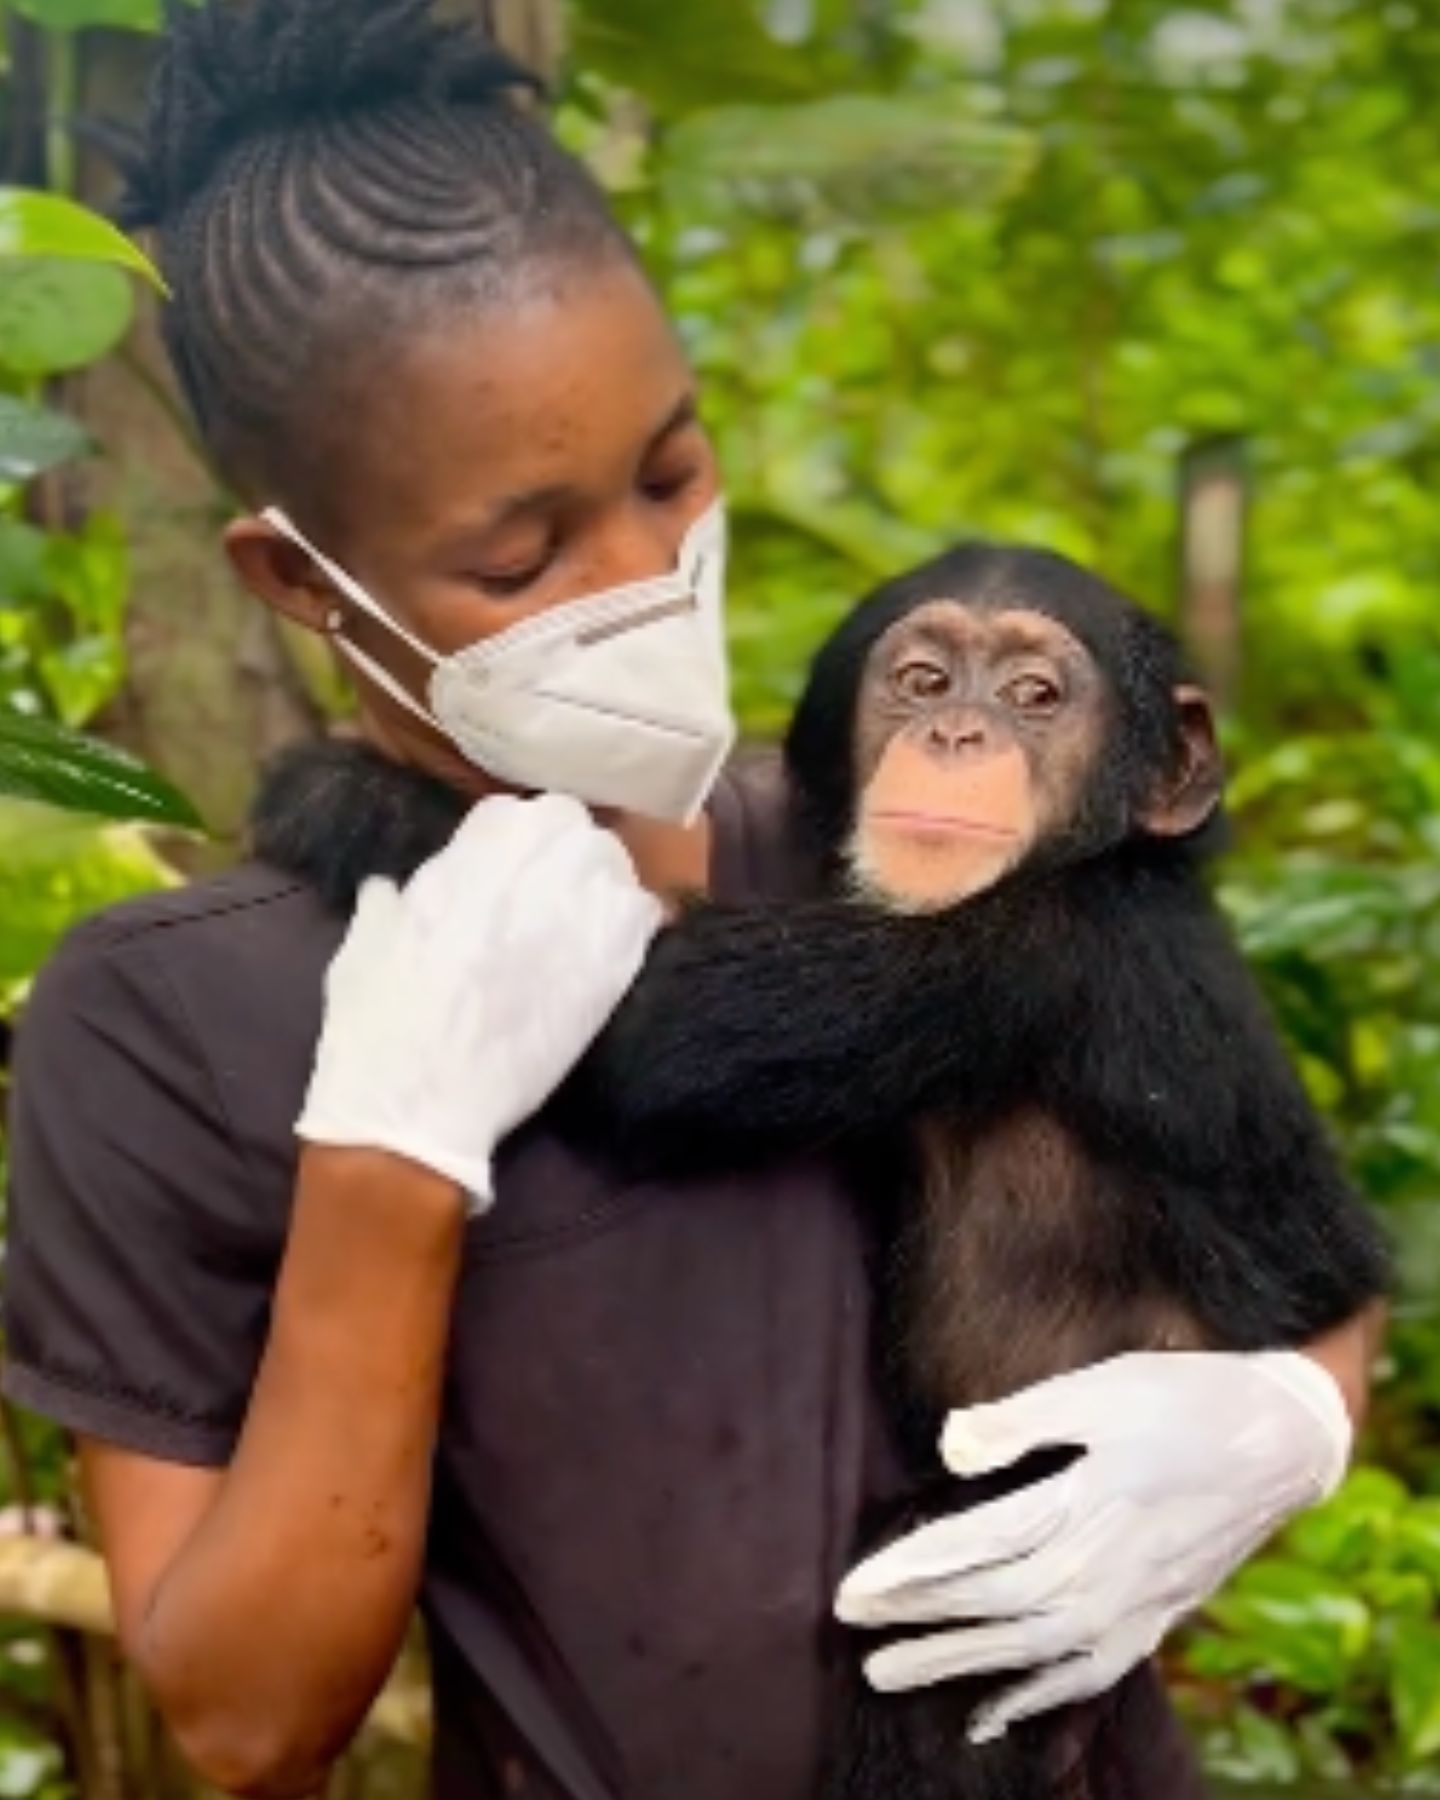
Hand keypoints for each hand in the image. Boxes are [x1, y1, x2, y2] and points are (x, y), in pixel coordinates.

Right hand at [297, 793, 662, 1211]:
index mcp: (466, 857)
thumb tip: (390, 889)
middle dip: (562, 850)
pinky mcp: (609, 966)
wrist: (416, 1102)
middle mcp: (528, 868)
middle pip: (569, 824)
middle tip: (550, 892)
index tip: (507, 871)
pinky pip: (642, 915)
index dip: (512, 843)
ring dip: (600, 882)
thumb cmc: (376, 1025)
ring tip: (584, 919)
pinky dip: (633, 923)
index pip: (510, 814)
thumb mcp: (363, 946)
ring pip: (613, 863)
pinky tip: (612, 950)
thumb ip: (386, 906)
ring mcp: (576, 913)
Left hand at [836, 1349, 1350, 1741]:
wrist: (1280, 1440)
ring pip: (1027, 1649)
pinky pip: (1084, 1674)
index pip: (976, 1550)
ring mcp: (1130, 1606)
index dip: (909, 1571)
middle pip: (990, 1605)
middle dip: (915, 1617)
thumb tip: (949, 1447)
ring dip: (954, 1662)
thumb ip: (1020, 1420)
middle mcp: (1102, 1572)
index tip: (851, 1588)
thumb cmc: (1181, 1400)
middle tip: (848, 1624)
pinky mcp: (1153, 1620)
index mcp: (1083, 1508)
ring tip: (887, 1674)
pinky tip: (990, 1717)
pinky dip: (1034, 1699)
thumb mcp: (1098, 1388)